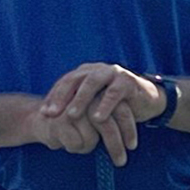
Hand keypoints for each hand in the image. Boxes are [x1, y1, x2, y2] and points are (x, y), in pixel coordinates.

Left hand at [37, 63, 163, 166]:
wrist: (146, 100)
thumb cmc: (114, 105)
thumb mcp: (92, 105)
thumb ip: (74, 107)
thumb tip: (48, 120)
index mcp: (84, 73)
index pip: (64, 83)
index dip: (53, 97)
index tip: (43, 114)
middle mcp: (96, 70)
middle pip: (74, 80)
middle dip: (61, 98)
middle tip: (51, 114)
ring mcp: (112, 73)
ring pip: (92, 83)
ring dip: (80, 100)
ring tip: (71, 116)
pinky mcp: (128, 81)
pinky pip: (114, 92)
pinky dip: (105, 105)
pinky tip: (97, 118)